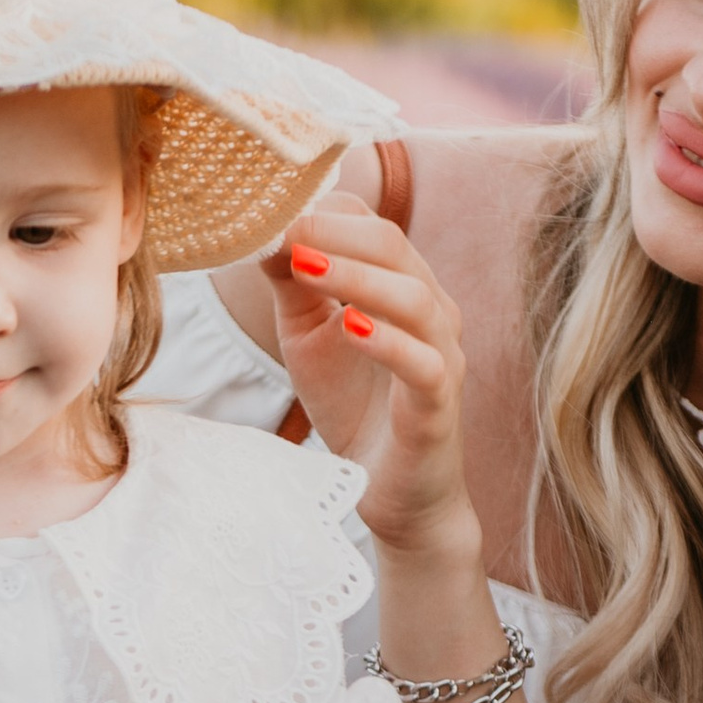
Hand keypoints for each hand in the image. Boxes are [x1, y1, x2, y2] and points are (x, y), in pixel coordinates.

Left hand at [257, 200, 477, 565]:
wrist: (393, 491)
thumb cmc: (355, 405)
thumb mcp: (309, 335)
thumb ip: (292, 284)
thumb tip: (261, 229)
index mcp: (401, 285)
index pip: (371, 225)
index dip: (323, 214)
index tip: (270, 212)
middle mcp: (430, 310)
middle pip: (393, 246)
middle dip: (336, 233)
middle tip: (285, 228)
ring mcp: (441, 355)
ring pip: (413, 298)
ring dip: (356, 277)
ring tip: (306, 266)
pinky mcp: (439, 405)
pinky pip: (424, 364)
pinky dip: (388, 341)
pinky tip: (351, 328)